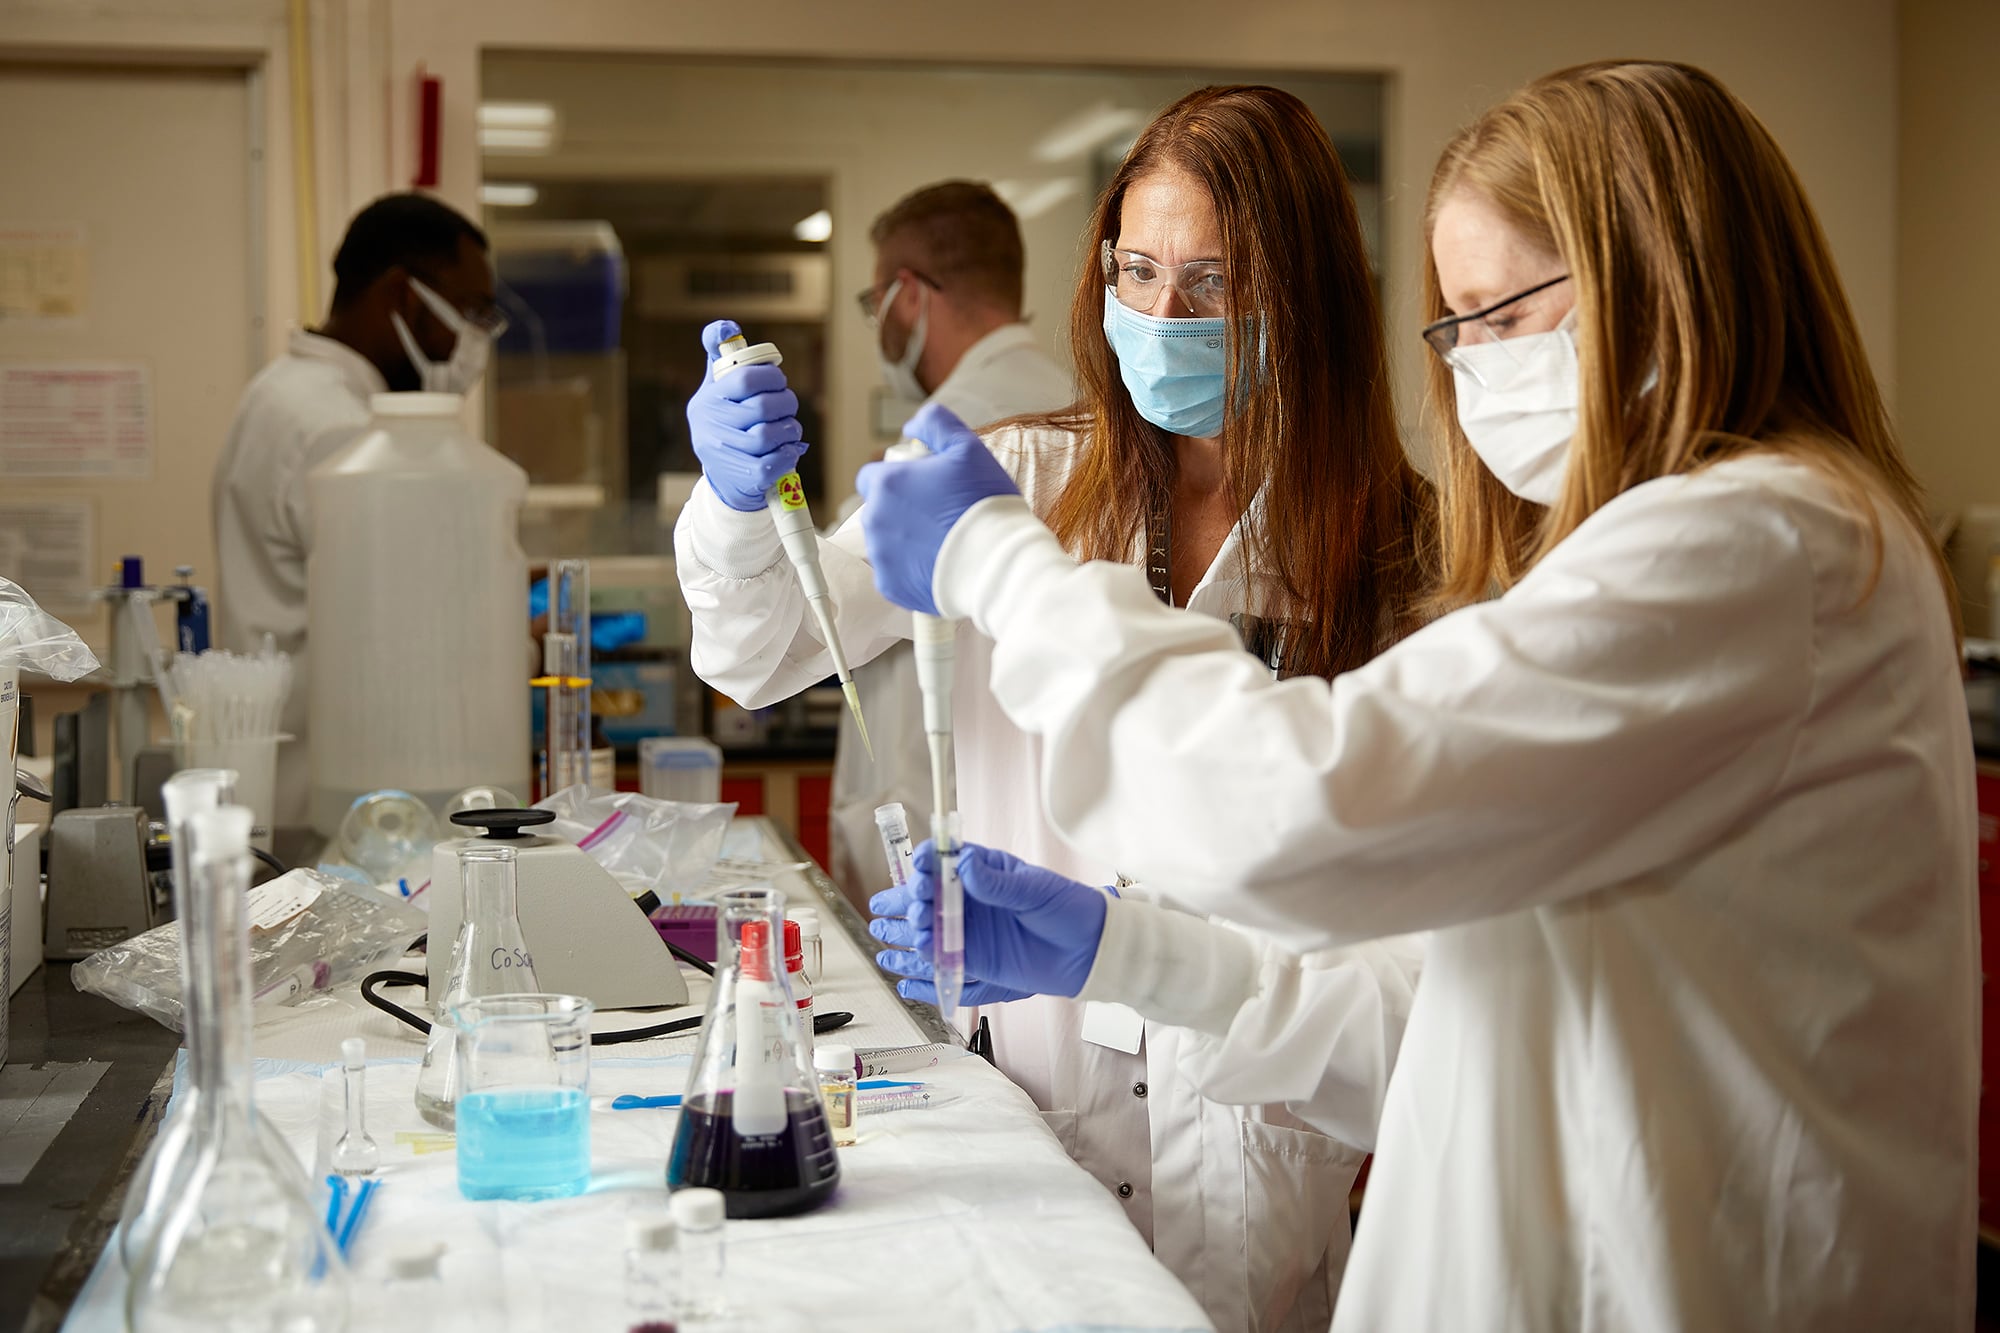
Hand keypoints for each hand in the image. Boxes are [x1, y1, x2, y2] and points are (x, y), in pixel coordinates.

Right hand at [685, 319, 807, 511]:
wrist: (726, 478)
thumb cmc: (727, 424)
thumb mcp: (718, 389)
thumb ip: (722, 357)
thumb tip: (724, 327)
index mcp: (707, 399)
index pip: (744, 379)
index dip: (770, 377)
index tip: (779, 381)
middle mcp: (710, 425)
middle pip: (762, 407)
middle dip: (785, 404)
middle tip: (788, 407)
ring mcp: (723, 453)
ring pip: (768, 435)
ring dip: (789, 430)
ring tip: (790, 429)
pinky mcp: (741, 477)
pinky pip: (771, 464)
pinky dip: (788, 455)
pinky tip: (789, 450)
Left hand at [855, 402, 1020, 614]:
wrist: (998, 563)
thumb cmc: (984, 503)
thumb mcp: (967, 447)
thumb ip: (935, 424)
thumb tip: (911, 426)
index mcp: (887, 484)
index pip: (872, 476)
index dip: (898, 479)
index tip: (923, 488)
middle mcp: (875, 519)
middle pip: (879, 510)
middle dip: (902, 510)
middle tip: (939, 515)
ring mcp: (880, 556)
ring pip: (886, 542)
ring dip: (905, 540)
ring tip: (942, 542)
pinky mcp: (890, 586)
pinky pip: (894, 574)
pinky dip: (911, 570)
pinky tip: (938, 564)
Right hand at [869, 839, 1106, 1004]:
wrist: (1090, 950)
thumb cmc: (1067, 909)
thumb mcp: (1033, 889)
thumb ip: (996, 882)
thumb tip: (961, 864)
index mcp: (984, 872)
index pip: (945, 862)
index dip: (927, 862)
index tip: (919, 865)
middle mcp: (971, 901)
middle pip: (929, 897)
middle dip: (911, 898)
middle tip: (907, 903)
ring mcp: (971, 932)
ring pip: (930, 931)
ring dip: (911, 931)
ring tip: (897, 932)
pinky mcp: (976, 962)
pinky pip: (943, 963)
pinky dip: (925, 966)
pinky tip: (910, 966)